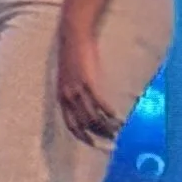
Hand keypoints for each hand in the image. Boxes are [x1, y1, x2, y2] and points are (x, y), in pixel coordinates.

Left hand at [54, 21, 122, 148]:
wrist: (73, 36)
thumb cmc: (73, 55)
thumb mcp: (70, 78)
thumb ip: (76, 92)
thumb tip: (87, 103)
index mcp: (61, 97)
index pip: (71, 125)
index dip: (83, 137)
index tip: (94, 144)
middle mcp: (67, 97)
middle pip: (84, 124)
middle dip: (98, 135)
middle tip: (111, 141)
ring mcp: (77, 89)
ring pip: (93, 117)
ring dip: (107, 126)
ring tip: (118, 130)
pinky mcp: (88, 82)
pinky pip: (100, 104)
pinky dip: (110, 113)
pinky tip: (119, 118)